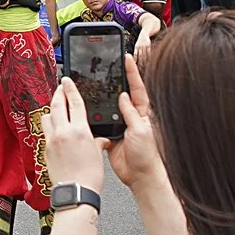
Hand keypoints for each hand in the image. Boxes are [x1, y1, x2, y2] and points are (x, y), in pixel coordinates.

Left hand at [44, 80, 105, 190]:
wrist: (75, 191)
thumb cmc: (90, 176)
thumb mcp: (98, 154)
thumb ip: (97, 142)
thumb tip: (100, 140)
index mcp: (79, 131)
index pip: (74, 103)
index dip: (70, 89)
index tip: (67, 80)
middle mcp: (63, 132)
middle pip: (56, 105)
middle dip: (58, 94)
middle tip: (60, 88)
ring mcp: (52, 140)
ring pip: (47, 117)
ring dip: (51, 110)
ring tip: (56, 109)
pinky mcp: (45, 149)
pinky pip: (45, 132)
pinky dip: (49, 126)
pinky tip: (55, 129)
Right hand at [106, 55, 164, 194]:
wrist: (140, 176)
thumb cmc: (146, 156)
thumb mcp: (140, 131)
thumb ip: (131, 113)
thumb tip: (124, 97)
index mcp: (144, 113)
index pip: (137, 87)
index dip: (132, 72)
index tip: (125, 57)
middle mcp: (133, 116)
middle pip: (123, 92)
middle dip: (116, 78)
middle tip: (108, 63)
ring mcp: (122, 125)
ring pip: (110, 105)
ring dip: (103, 95)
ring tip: (94, 81)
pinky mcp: (112, 134)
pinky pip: (102, 120)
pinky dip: (95, 113)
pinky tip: (88, 105)